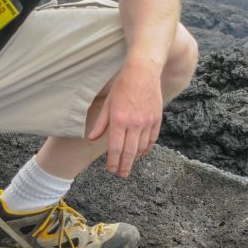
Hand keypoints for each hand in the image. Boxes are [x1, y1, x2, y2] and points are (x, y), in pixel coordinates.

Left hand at [87, 61, 162, 176]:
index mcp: (119, 120)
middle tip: (122, 174)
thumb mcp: (107, 103)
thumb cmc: (123, 85)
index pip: (115, 148)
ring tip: (130, 162)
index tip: (112, 170)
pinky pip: (152, 139)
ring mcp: (147, 122)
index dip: (113, 161)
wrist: (143, 72)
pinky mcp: (156, 119)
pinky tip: (142, 152)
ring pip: (141, 147)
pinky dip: (147, 148)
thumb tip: (91, 138)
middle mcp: (134, 124)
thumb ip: (101, 124)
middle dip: (125, 165)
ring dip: (135, 157)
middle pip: (129, 152)